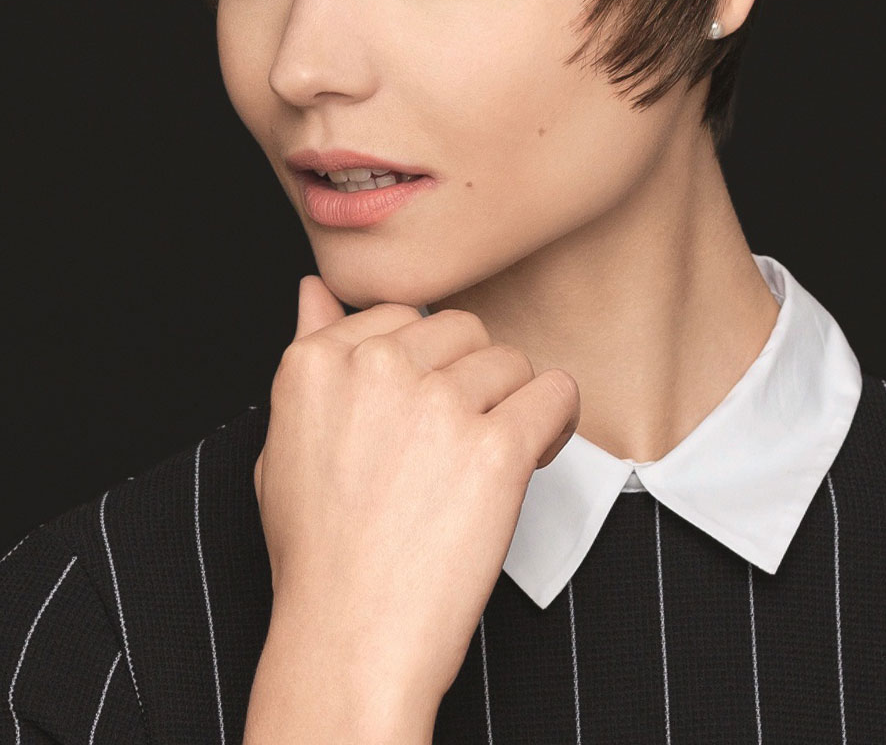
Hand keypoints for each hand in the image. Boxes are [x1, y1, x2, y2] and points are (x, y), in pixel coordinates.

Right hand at [252, 275, 580, 710]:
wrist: (350, 638)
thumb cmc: (319, 551)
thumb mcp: (283, 442)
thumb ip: (309, 354)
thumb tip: (315, 290)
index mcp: (318, 362)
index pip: (403, 316)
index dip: (425, 366)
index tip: (426, 409)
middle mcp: (377, 369)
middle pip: (463, 330)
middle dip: (473, 377)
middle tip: (464, 436)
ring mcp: (437, 405)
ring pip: (511, 360)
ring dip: (513, 403)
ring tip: (493, 458)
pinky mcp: (495, 447)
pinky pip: (555, 392)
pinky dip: (557, 420)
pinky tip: (535, 453)